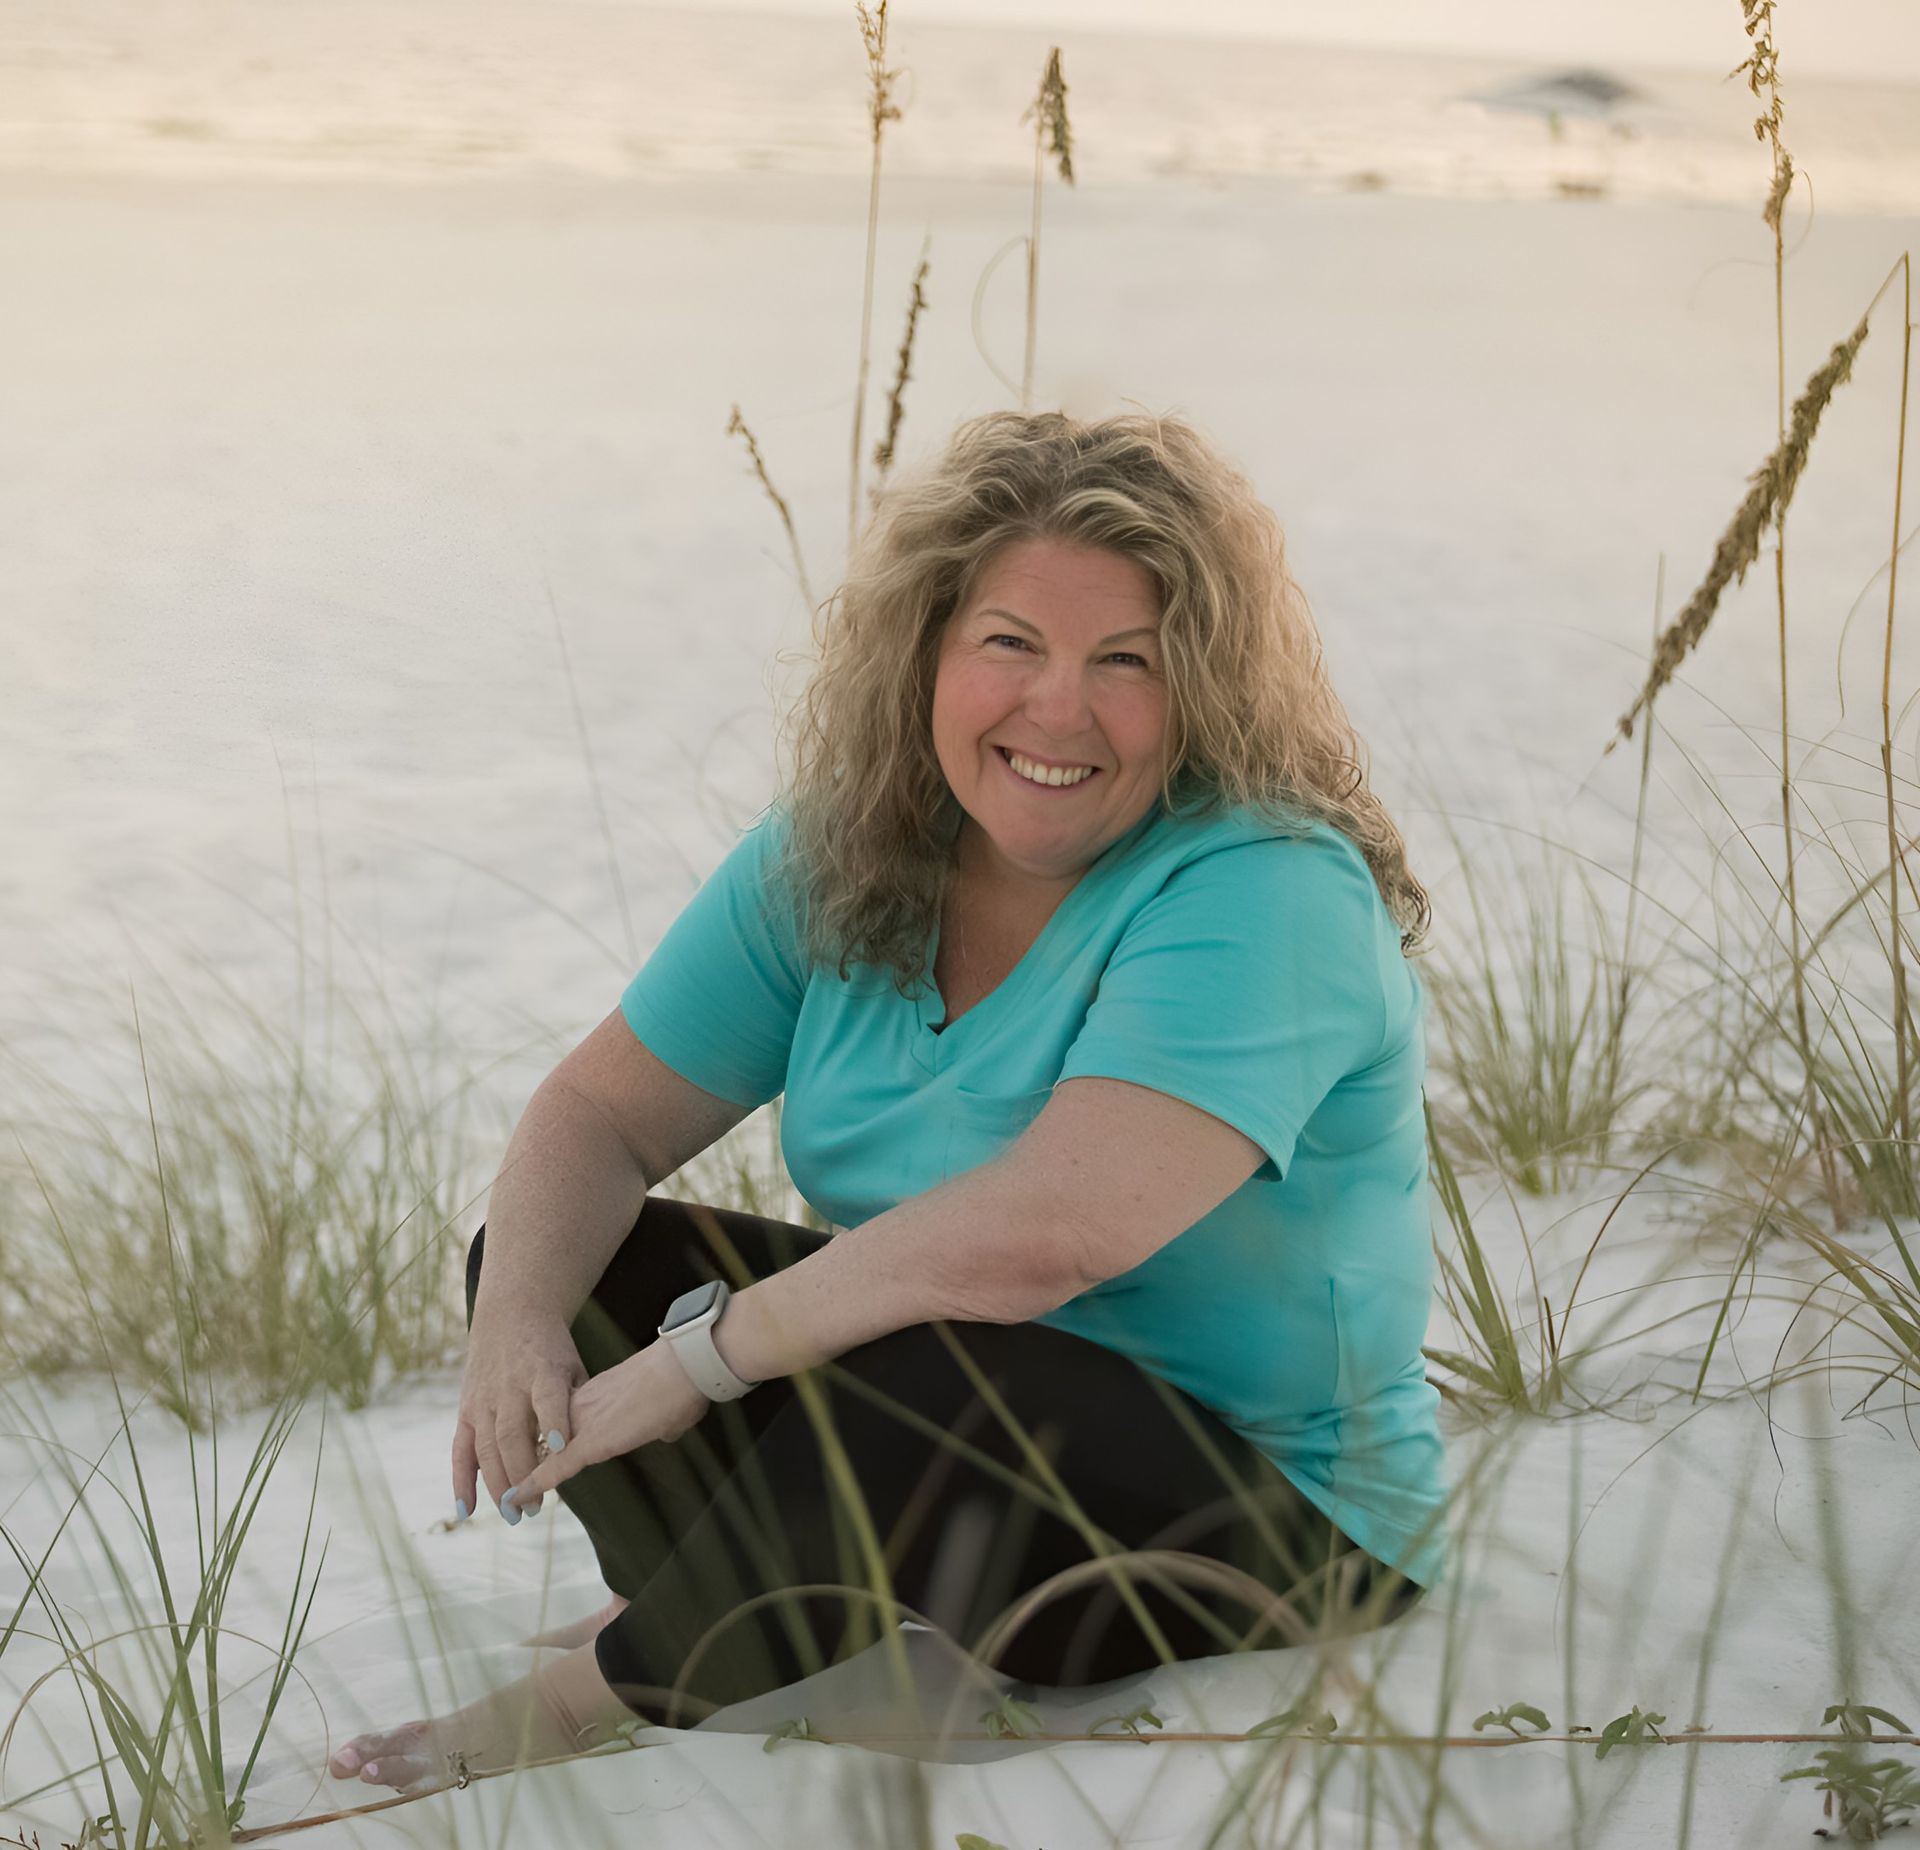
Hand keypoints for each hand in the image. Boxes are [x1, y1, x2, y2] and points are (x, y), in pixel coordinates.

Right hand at [452, 1312, 586, 1523]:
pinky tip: (466, 1510)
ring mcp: (484, 1399)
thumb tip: (593, 1446)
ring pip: (487, 1447)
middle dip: (523, 1473)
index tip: (561, 1450)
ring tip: (514, 1514)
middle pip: (513, 1434)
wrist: (512, 1315)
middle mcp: (509, 1387)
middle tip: (538, 1507)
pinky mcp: (466, 1409)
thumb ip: (578, 1403)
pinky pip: (460, 1450)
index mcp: (542, 1372)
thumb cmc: (552, 1350)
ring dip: (498, 1484)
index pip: (548, 1400)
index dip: (554, 1424)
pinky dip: (461, 1481)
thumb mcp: (572, 1365)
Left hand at [505, 1340, 711, 1510]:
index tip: (538, 1451)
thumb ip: (660, 1421)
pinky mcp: (590, 1442)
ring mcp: (583, 1422)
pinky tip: (516, 1498)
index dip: (549, 1436)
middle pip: (541, 1434)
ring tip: (507, 1501)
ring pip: (541, 1452)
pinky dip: (533, 1484)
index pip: (563, 1417)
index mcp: (599, 1393)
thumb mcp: (668, 1406)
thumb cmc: (685, 1383)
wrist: (684, 1368)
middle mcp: (582, 1405)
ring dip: (523, 1477)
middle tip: (511, 1482)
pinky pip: (554, 1467)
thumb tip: (667, 1429)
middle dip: (525, 1458)